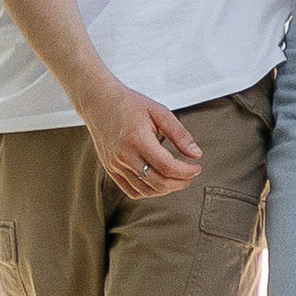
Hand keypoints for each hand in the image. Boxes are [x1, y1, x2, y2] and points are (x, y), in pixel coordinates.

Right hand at [82, 83, 201, 200]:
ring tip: (177, 179)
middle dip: (180, 183)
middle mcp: (124, 155)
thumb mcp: (159, 112)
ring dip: (166, 189)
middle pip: (158, 182)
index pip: (167, 166)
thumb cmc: (129, 104)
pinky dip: (149, 191)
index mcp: (138, 139)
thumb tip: (196, 154)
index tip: (197, 168)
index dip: (186, 172)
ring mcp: (115, 165)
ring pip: (145, 191)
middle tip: (190, 175)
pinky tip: (159, 182)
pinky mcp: (110, 170)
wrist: (99, 103)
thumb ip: (179, 134)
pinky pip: (131, 191)